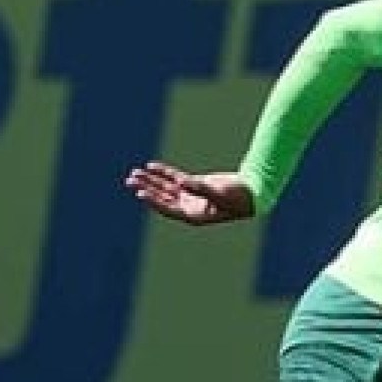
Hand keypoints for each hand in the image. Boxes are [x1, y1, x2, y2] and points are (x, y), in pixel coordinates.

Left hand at [124, 161, 254, 224]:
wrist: (252, 193)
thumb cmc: (237, 197)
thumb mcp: (218, 192)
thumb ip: (199, 188)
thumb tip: (180, 182)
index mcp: (193, 216)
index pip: (167, 208)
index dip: (153, 201)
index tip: (140, 193)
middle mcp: (188, 208)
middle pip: (161, 198)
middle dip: (145, 188)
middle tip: (129, 180)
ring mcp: (190, 197)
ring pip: (165, 188)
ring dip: (150, 180)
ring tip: (134, 173)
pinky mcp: (194, 186)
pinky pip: (174, 179)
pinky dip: (163, 173)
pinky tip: (151, 166)